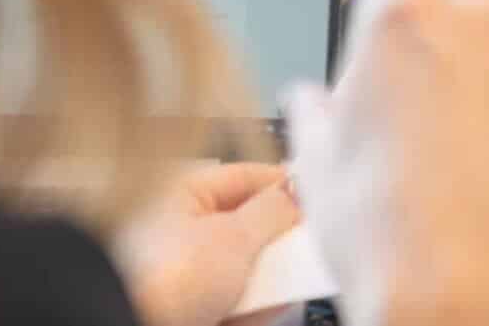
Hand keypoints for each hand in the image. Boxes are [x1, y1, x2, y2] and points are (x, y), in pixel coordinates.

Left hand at [116, 161, 299, 325]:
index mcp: (183, 193)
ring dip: (268, 276)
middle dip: (278, 239)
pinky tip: (267, 310)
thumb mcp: (234, 238)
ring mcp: (182, 272)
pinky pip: (228, 301)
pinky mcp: (187, 308)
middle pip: (246, 225)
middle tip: (309, 245)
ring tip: (292, 284)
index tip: (319, 198)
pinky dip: (250, 306)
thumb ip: (273, 211)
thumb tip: (296, 194)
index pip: (245, 177)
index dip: (284, 187)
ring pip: (240, 267)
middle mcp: (180, 228)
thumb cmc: (169, 279)